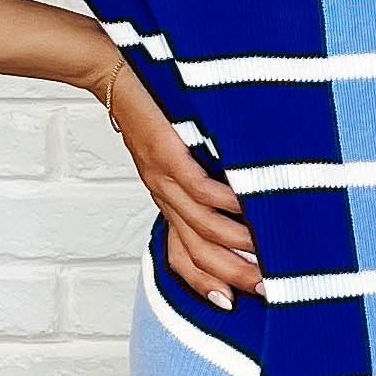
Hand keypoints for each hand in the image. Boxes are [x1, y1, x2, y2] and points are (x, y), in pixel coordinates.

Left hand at [101, 55, 264, 311]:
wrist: (108, 71)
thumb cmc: (148, 102)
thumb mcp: (175, 142)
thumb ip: (199, 166)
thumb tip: (238, 184)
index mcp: (165, 196)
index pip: (182, 255)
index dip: (205, 283)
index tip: (235, 304)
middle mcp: (162, 194)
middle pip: (196, 252)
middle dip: (231, 276)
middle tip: (267, 290)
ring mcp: (163, 176)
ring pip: (200, 226)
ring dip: (236, 244)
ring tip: (267, 253)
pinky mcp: (166, 152)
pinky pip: (198, 187)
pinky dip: (226, 201)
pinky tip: (249, 205)